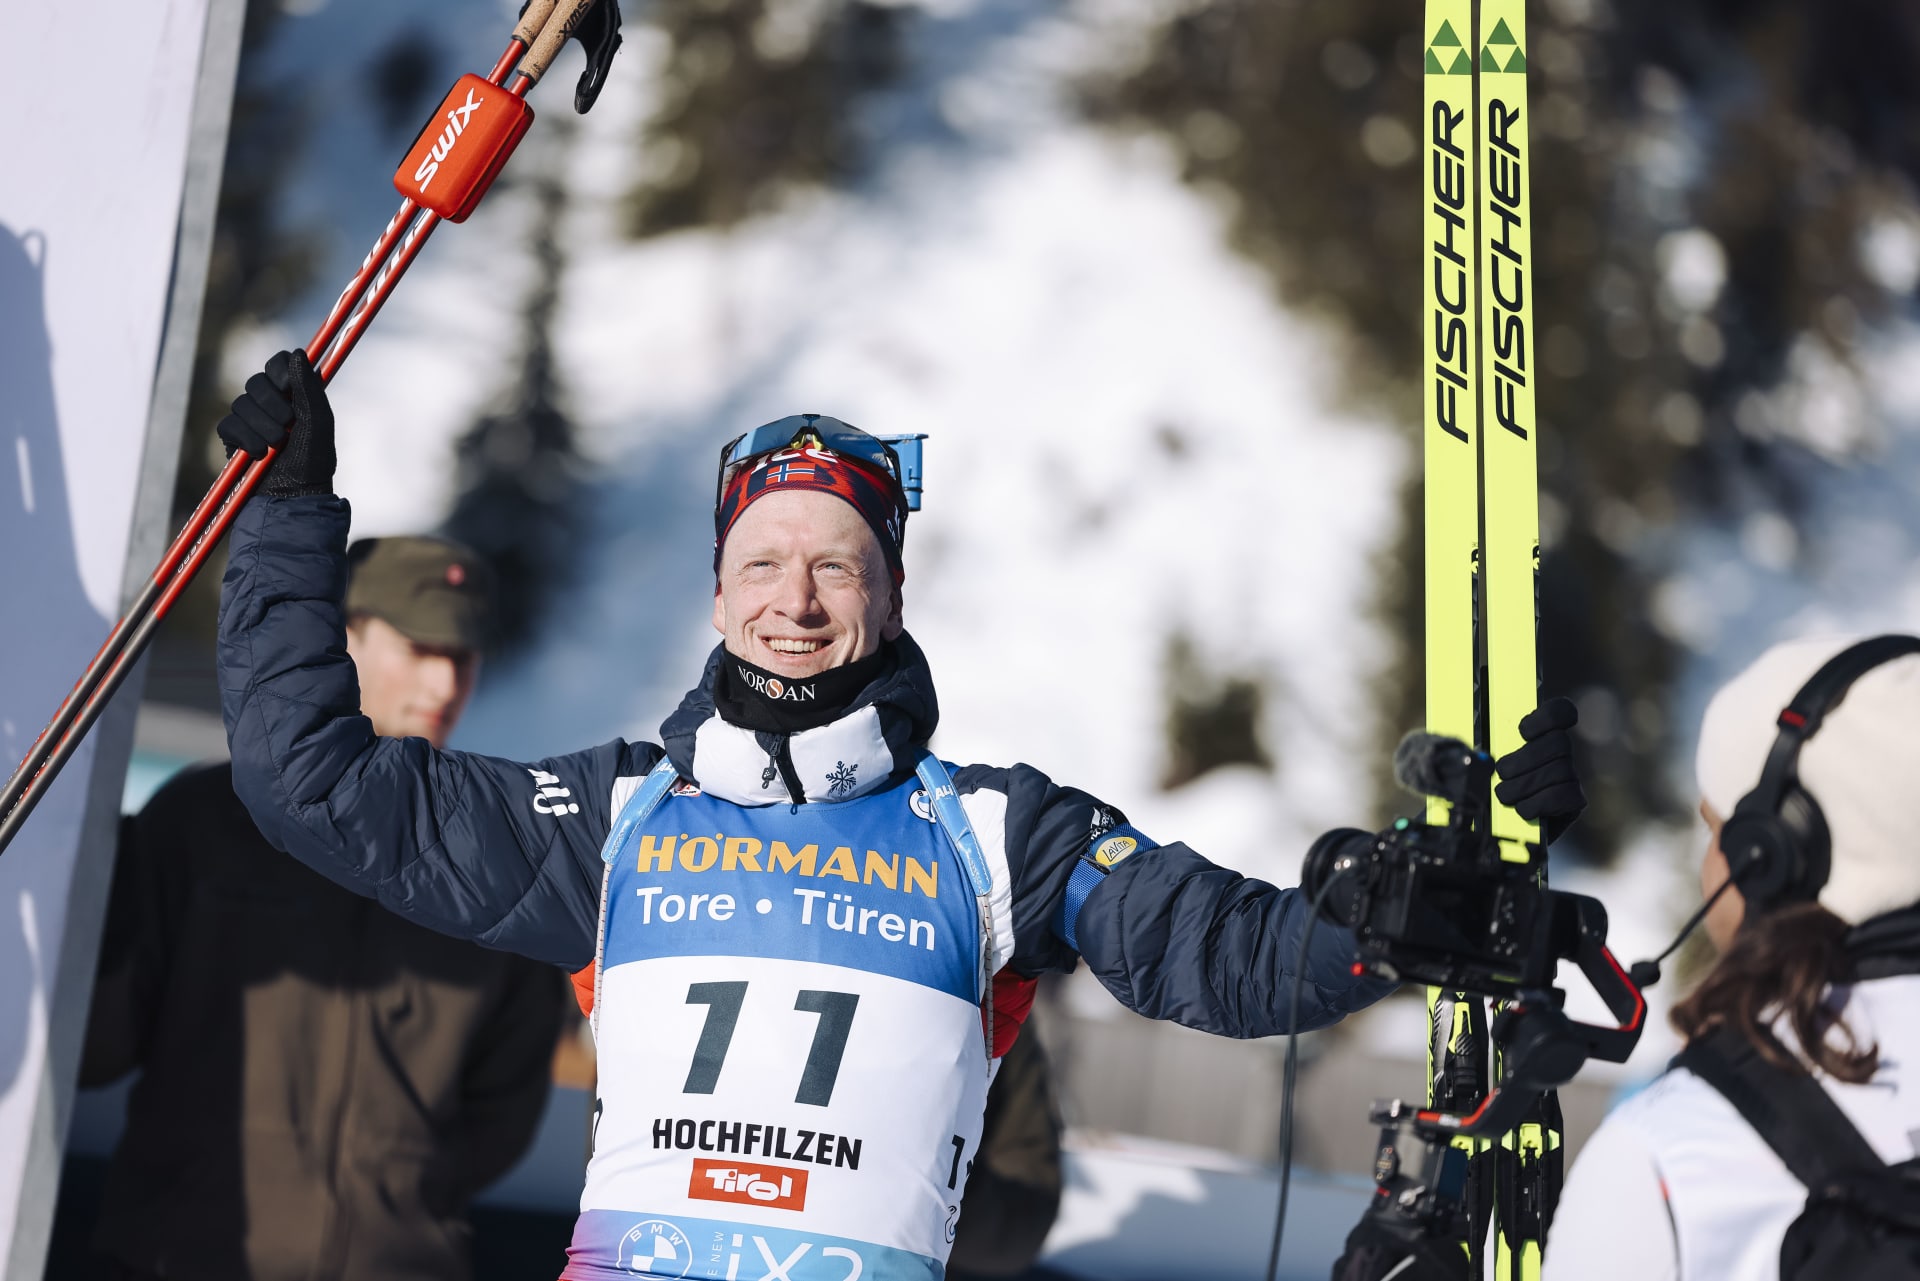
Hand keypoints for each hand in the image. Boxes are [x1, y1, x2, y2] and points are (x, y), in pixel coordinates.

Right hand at [214, 349, 335, 497]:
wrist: (294, 495)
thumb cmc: (313, 461)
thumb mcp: (318, 422)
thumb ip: (309, 387)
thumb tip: (298, 352)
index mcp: (293, 395)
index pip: (278, 363)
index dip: (280, 370)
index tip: (288, 388)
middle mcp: (270, 403)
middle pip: (256, 382)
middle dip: (273, 405)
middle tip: (288, 426)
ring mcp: (249, 420)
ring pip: (241, 404)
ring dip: (263, 427)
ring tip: (278, 446)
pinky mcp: (233, 438)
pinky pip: (229, 426)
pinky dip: (246, 440)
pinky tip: (259, 454)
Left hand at [1493, 696, 1584, 843]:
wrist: (1500, 830)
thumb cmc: (1487, 792)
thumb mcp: (1482, 767)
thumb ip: (1484, 750)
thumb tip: (1477, 749)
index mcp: (1540, 735)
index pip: (1561, 712)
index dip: (1547, 717)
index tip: (1523, 732)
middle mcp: (1561, 753)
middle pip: (1560, 742)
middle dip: (1525, 759)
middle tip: (1502, 772)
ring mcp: (1571, 776)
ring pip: (1559, 771)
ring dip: (1524, 785)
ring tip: (1505, 796)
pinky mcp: (1575, 802)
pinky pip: (1564, 795)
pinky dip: (1538, 803)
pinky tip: (1523, 809)